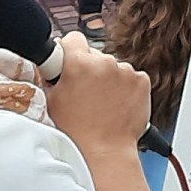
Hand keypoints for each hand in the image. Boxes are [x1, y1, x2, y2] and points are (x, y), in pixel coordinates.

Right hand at [42, 35, 153, 166]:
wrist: (104, 151)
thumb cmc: (76, 131)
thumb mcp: (50, 100)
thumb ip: (49, 75)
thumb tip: (48, 61)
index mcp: (79, 63)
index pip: (73, 38)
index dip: (68, 52)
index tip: (67, 62)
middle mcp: (105, 63)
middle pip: (94, 54)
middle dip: (88, 68)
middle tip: (82, 92)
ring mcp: (126, 71)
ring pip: (113, 67)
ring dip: (107, 79)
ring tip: (100, 103)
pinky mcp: (142, 81)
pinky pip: (130, 77)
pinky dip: (125, 87)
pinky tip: (115, 104)